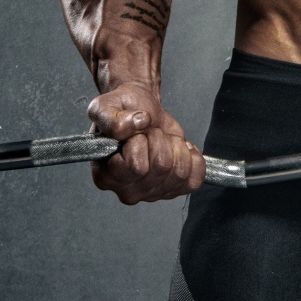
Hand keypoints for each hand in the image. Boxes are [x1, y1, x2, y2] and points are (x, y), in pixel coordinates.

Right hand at [86, 81, 205, 203]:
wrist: (140, 109)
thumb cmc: (119, 111)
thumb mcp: (105, 107)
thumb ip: (113, 118)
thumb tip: (138, 122)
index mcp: (106, 177)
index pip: (136, 166)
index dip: (140, 142)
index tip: (134, 134)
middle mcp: (128, 191)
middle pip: (162, 166)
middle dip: (160, 139)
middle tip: (149, 133)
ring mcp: (152, 194)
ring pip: (180, 172)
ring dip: (175, 145)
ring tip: (162, 139)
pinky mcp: (174, 189)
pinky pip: (195, 178)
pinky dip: (193, 158)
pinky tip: (179, 149)